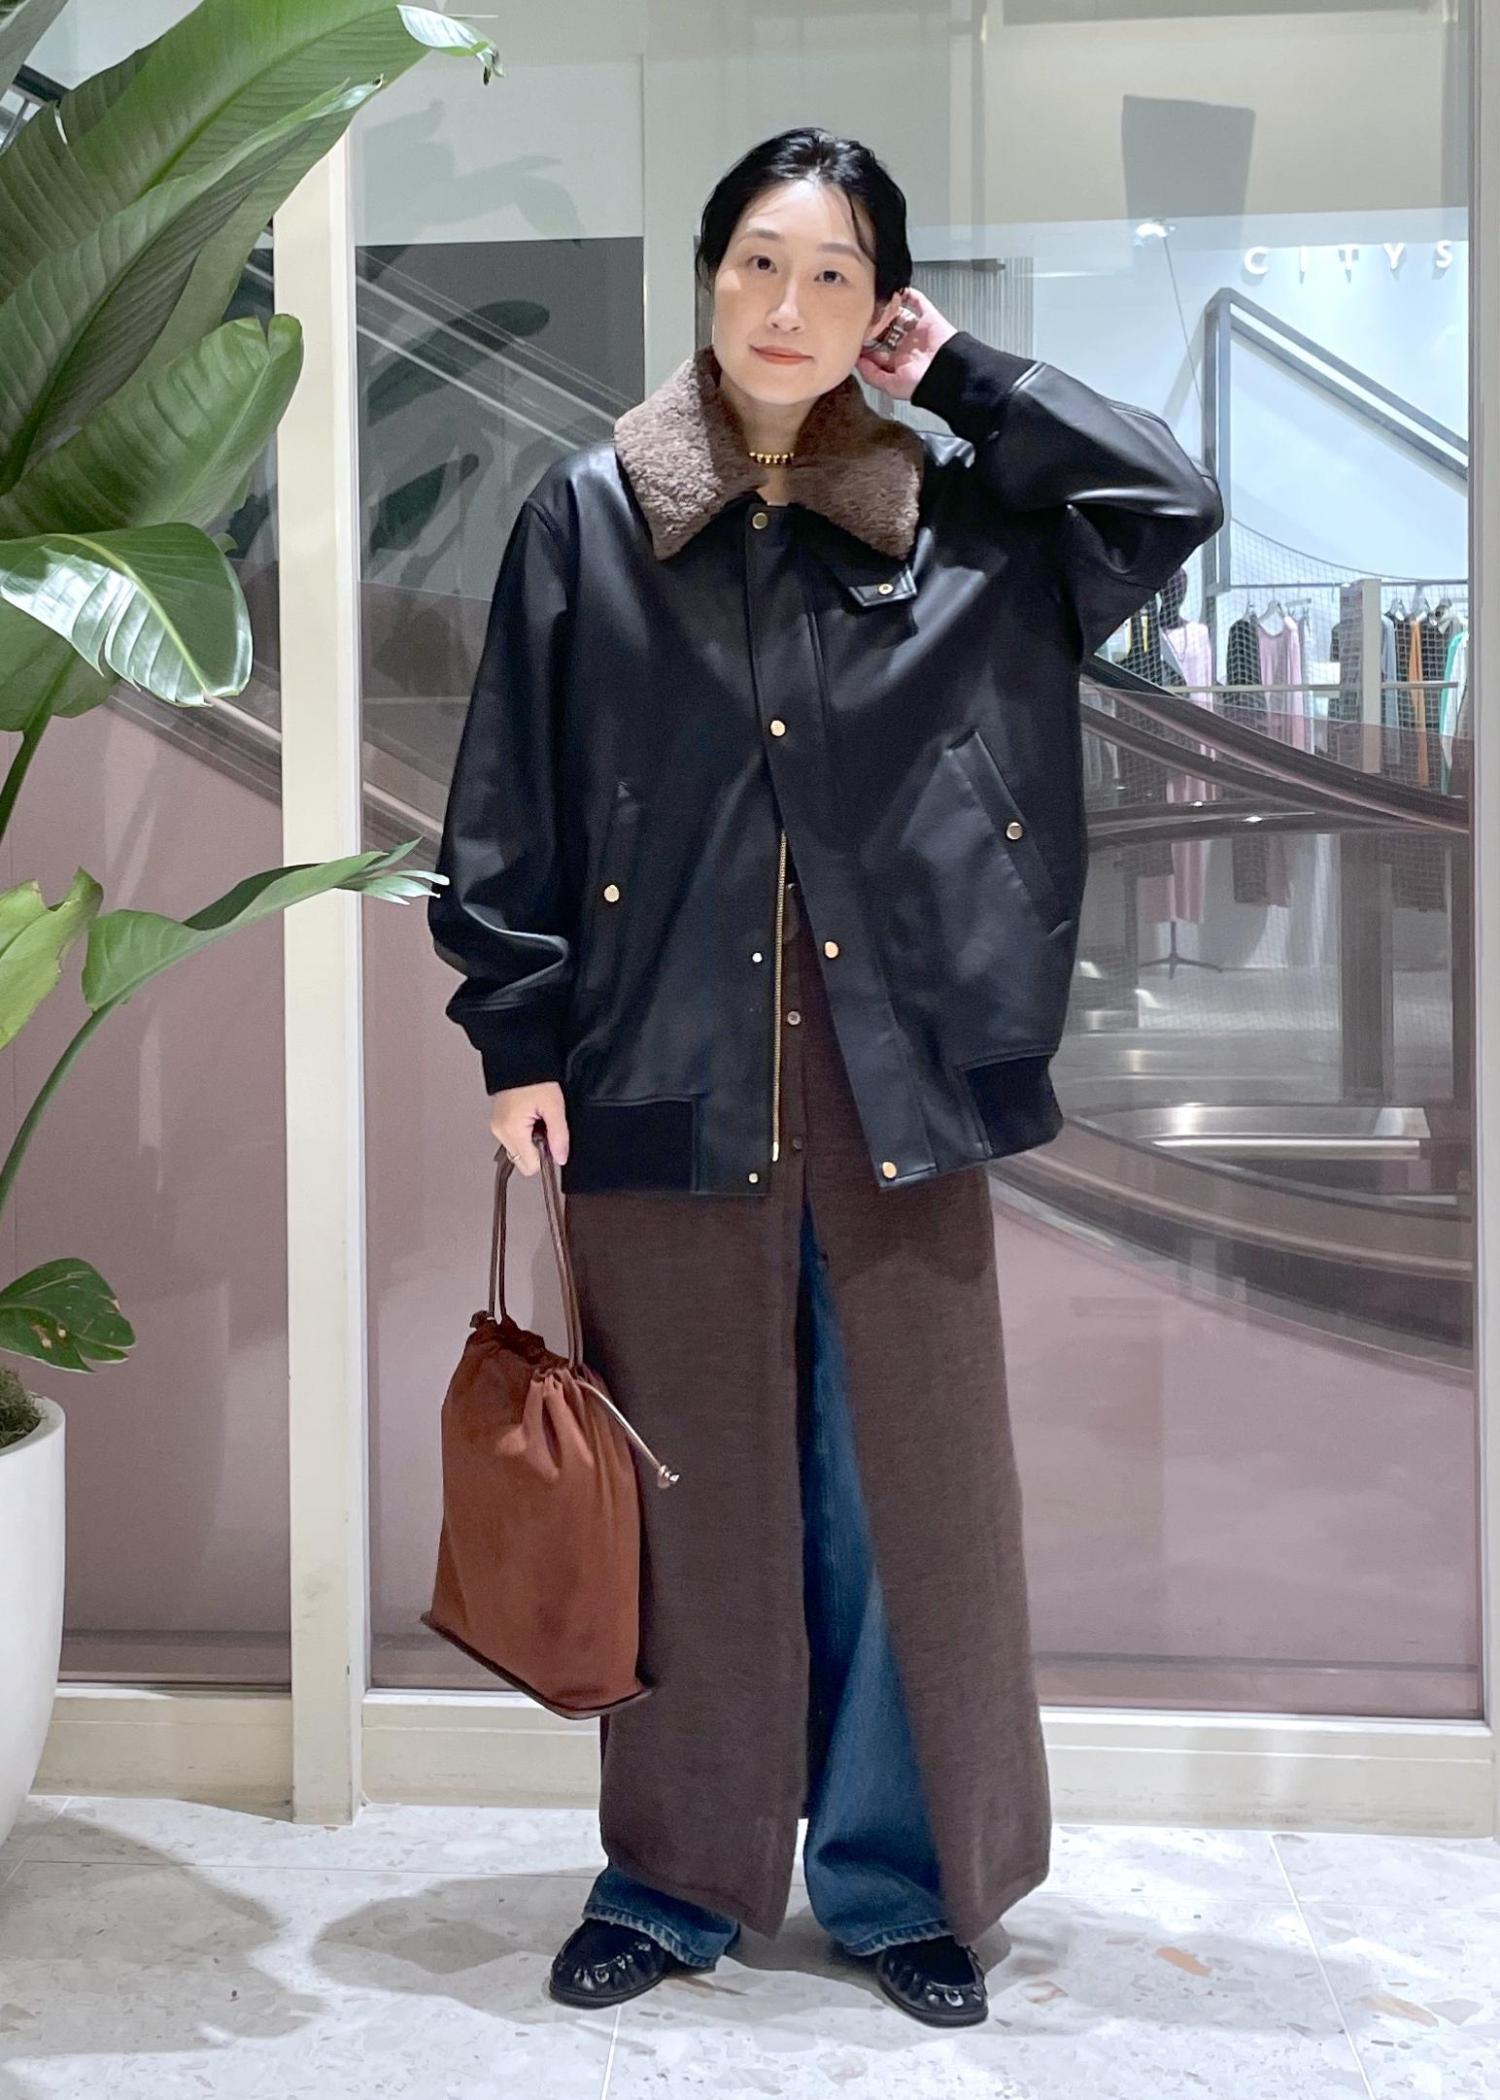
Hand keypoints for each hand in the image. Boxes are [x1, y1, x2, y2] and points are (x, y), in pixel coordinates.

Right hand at [490, 1080, 568, 1175]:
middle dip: (537, 1150)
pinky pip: (513, 1138)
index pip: (530, 1165)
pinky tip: (530, 1116)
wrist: (520, 1057)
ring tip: (537, 1118)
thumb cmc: (535, 1076)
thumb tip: (561, 1158)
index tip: (552, 1139)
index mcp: (512, 1130)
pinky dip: (524, 1133)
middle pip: (522, 1161)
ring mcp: (497, 1126)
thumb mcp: (554, 1106)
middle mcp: (500, 1131)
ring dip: (530, 1141)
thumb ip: (559, 1136)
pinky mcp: (498, 1121)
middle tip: (545, 1127)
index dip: (545, 1156)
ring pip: (518, 1151)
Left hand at [856, 286, 957, 402]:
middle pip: (887, 331)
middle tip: (863, 316)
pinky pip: (918, 302)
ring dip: (889, 309)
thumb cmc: (923, 383)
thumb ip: (872, 375)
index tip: (855, 335)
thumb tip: (857, 361)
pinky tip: (898, 291)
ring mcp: (918, 332)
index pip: (877, 350)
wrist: (948, 372)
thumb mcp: (891, 386)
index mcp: (898, 363)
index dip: (866, 343)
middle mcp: (907, 347)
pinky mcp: (929, 319)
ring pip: (900, 315)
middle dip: (875, 324)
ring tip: (877, 302)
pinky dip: (909, 295)